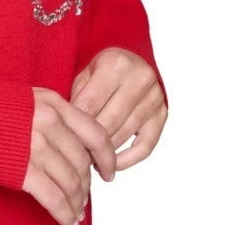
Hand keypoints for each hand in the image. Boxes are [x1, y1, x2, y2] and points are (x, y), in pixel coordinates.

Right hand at [21, 87, 117, 224]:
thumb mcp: (21, 100)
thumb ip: (47, 114)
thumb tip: (68, 140)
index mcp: (51, 102)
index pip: (95, 132)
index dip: (107, 156)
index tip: (109, 172)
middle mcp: (48, 122)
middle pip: (82, 161)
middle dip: (86, 185)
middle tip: (85, 198)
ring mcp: (35, 146)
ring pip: (72, 182)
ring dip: (77, 202)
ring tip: (77, 213)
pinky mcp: (21, 170)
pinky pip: (54, 198)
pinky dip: (64, 214)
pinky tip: (68, 223)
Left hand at [69, 48, 167, 168]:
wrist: (131, 60)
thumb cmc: (102, 69)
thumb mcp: (84, 73)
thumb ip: (77, 98)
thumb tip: (69, 133)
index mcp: (116, 65)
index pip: (90, 104)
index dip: (74, 125)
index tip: (63, 139)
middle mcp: (139, 80)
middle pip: (108, 123)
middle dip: (88, 141)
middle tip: (73, 153)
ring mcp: (153, 99)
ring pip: (123, 136)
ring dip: (103, 152)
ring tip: (87, 158)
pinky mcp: (162, 115)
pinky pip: (145, 147)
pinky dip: (126, 160)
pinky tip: (111, 164)